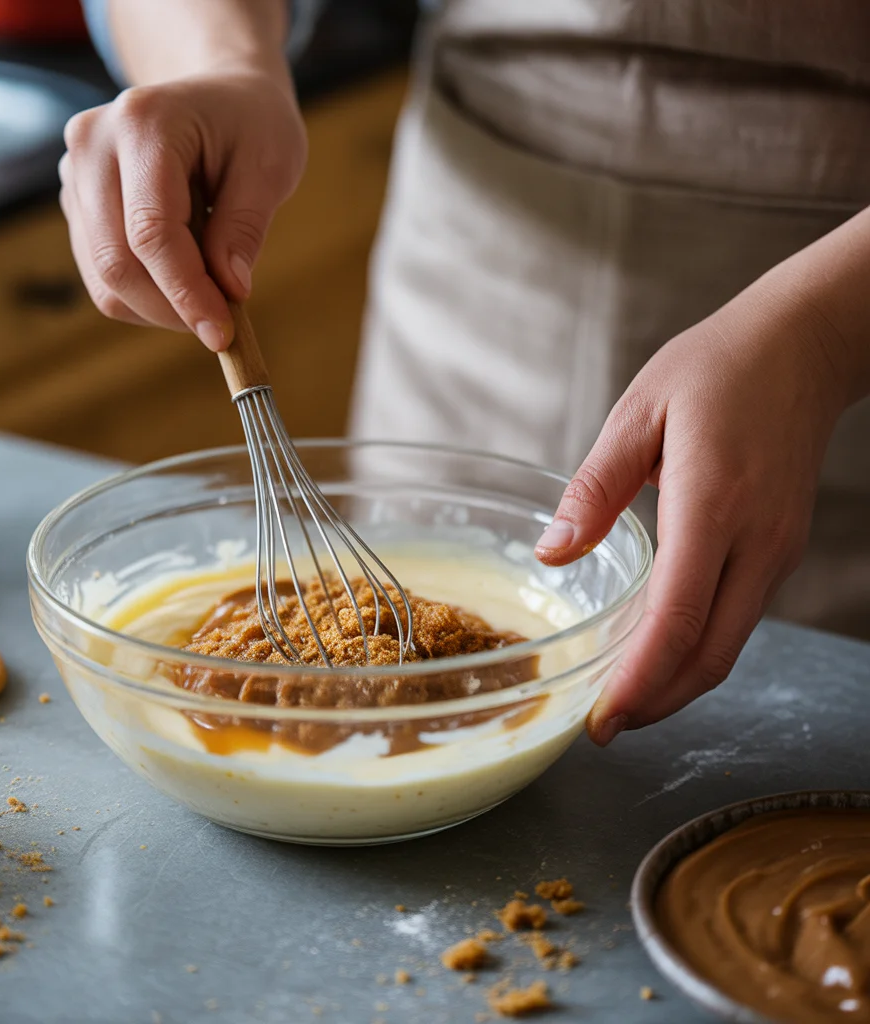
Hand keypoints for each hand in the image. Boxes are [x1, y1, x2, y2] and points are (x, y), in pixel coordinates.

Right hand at [58, 68, 305, 349]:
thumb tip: (229, 290)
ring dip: (159, 307)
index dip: (186, 292)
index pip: (151, 231)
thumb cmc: (250, 125)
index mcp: (143, 122)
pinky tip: (183, 274)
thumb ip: (245, 226)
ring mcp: (75, 174)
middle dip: (171, 309)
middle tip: (220, 325)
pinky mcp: (77, 204)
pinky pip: (102, 276)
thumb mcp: (270, 165)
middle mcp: (93, 143)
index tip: (222, 333)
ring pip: (104, 279)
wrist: (216, 97)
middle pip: (116, 261)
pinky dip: (146, 296)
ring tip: (208, 287)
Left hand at [534, 279, 850, 744]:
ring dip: (676, 684)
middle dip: (656, 702)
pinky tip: (658, 653)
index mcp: (713, 501)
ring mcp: (775, 548)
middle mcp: (755, 538)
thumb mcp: (640, 412)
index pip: (678, 616)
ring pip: (728, 645)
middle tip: (602, 726)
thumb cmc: (717, 369)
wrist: (804, 347)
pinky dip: (696, 650)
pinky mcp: (778, 548)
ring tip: (623, 702)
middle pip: (709, 653)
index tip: (601, 717)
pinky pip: (737, 618)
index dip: (639, 678)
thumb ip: (595, 488)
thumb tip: (554, 554)